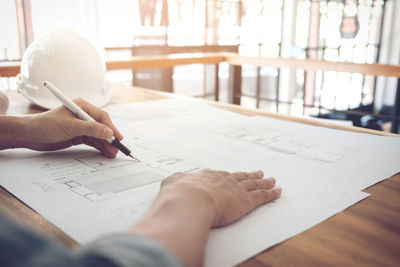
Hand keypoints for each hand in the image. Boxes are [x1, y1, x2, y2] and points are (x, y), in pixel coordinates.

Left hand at [23, 98, 122, 157]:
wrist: (29, 135)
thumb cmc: (46, 125)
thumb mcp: (70, 127)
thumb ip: (91, 129)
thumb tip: (108, 132)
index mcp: (82, 106)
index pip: (101, 117)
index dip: (111, 127)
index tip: (117, 137)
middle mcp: (83, 115)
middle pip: (101, 127)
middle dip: (109, 138)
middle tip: (117, 148)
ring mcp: (80, 126)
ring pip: (98, 135)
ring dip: (105, 144)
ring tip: (112, 153)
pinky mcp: (77, 135)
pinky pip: (92, 141)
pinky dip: (99, 146)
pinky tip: (105, 152)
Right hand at [160, 169, 280, 226]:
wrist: (191, 201)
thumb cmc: (180, 195)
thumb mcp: (172, 183)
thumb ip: (175, 181)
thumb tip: (174, 179)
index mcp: (208, 177)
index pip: (222, 176)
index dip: (230, 176)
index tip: (234, 174)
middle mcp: (224, 181)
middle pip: (241, 177)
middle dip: (250, 175)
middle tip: (259, 172)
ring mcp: (237, 190)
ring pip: (254, 185)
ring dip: (264, 182)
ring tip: (272, 179)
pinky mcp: (246, 202)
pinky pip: (262, 197)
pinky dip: (271, 194)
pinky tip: (278, 191)